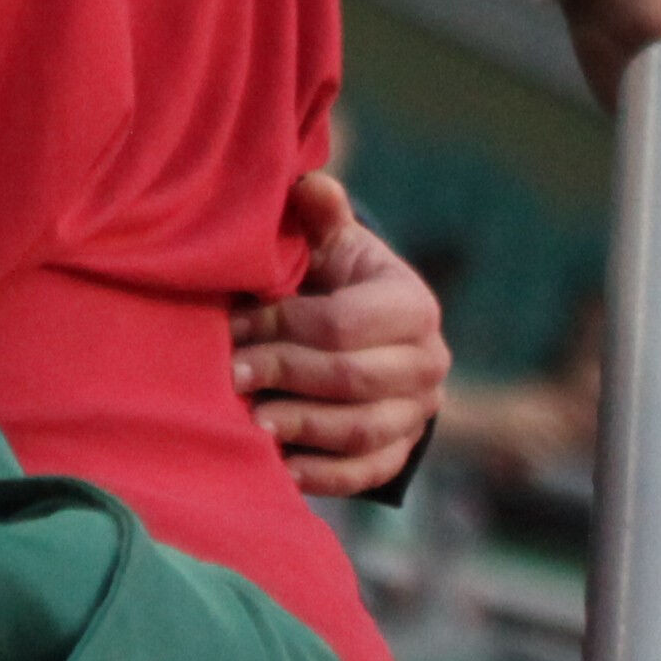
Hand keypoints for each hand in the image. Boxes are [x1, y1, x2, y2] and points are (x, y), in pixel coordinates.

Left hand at [231, 168, 447, 497]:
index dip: (284, 326)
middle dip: (287, 375)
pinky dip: (326, 476)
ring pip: (364, 430)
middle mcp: (428, 363)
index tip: (234, 327)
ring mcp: (419, 412)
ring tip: (251, 423)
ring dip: (303, 428)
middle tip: (232, 375)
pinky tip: (282, 469)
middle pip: (355, 379)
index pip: (344, 323)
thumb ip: (321, 216)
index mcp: (411, 305)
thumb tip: (310, 184)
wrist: (364, 331)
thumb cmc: (335, 278)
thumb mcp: (330, 243)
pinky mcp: (402, 450)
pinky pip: (369, 472)